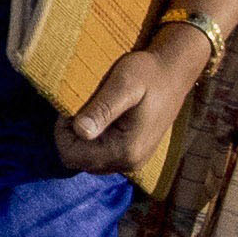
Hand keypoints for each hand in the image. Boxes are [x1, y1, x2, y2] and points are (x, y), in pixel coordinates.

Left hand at [57, 37, 203, 176]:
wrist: (174, 72)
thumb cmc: (149, 73)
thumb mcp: (124, 84)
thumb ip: (103, 108)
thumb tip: (80, 130)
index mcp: (126, 150)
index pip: (71, 156)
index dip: (63, 132)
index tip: (73, 107)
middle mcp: (129, 163)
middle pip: (78, 160)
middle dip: (71, 136)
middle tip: (83, 107)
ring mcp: (132, 161)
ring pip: (88, 159)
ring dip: (82, 138)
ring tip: (93, 110)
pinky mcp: (133, 154)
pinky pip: (101, 155)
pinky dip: (94, 139)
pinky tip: (102, 117)